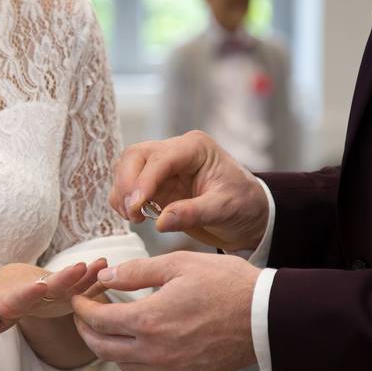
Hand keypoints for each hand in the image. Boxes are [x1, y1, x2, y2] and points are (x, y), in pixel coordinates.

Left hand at [0, 259, 109, 341]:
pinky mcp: (67, 293)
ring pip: (71, 282)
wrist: (13, 281)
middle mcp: (37, 289)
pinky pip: (82, 287)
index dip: (31, 291)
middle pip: (52, 284)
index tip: (41, 287)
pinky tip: (106, 270)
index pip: (23, 295)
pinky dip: (94, 280)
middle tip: (80, 267)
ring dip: (86, 274)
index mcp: (16, 295)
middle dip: (65, 277)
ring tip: (101, 264)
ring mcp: (54, 290)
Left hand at [72, 252, 260, 370]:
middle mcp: (154, 351)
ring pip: (122, 364)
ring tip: (107, 325)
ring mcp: (171, 367)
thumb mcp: (179, 264)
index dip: (81, 307)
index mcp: (148, 320)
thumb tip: (106, 275)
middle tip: (82, 313)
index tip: (77, 296)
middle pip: (101, 349)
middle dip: (85, 331)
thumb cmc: (227, 284)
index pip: (97, 320)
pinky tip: (138, 338)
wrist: (267, 318)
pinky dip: (132, 357)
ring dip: (107, 347)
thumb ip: (137, 272)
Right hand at [110, 130, 269, 250]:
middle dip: (127, 185)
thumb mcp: (225, 209)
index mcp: (195, 148)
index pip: (160, 158)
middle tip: (133, 214)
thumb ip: (193, 213)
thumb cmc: (243, 204)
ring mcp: (162, 167)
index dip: (143, 181)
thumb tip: (160, 222)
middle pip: (135, 156)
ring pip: (126, 168)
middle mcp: (175, 151)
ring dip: (122, 193)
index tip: (136, 206)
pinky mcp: (155, 184)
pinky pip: (128, 186)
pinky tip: (135, 217)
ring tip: (134, 218)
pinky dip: (123, 201)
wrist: (249, 214)